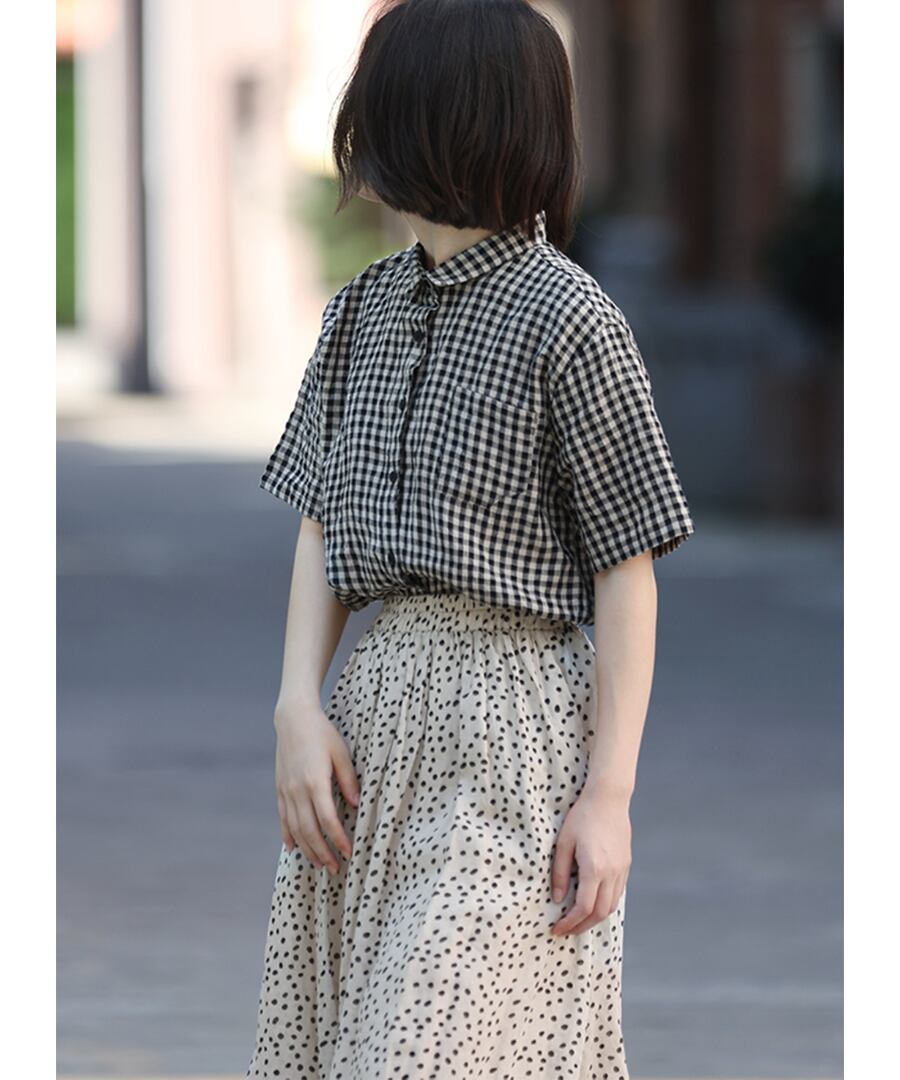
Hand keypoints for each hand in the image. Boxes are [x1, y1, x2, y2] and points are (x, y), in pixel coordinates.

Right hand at [273, 702, 359, 872]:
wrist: (293, 719)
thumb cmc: (322, 733)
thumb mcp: (341, 753)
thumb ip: (348, 780)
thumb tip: (355, 805)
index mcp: (315, 782)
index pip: (327, 820)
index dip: (338, 839)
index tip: (348, 853)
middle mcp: (297, 790)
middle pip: (309, 830)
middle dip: (322, 852)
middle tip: (334, 868)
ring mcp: (286, 790)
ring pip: (295, 828)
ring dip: (306, 849)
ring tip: (318, 864)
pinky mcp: (280, 788)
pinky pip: (283, 817)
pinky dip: (287, 835)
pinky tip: (292, 848)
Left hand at [549, 785, 631, 935]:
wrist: (608, 799)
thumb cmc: (583, 817)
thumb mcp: (564, 842)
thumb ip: (560, 872)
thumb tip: (557, 898)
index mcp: (594, 868)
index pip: (583, 908)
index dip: (569, 923)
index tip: (557, 929)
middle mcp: (611, 873)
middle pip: (599, 913)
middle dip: (582, 927)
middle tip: (566, 930)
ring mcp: (622, 870)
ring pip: (611, 906)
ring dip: (594, 919)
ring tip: (577, 920)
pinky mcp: (626, 865)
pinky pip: (617, 894)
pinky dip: (604, 905)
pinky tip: (592, 903)